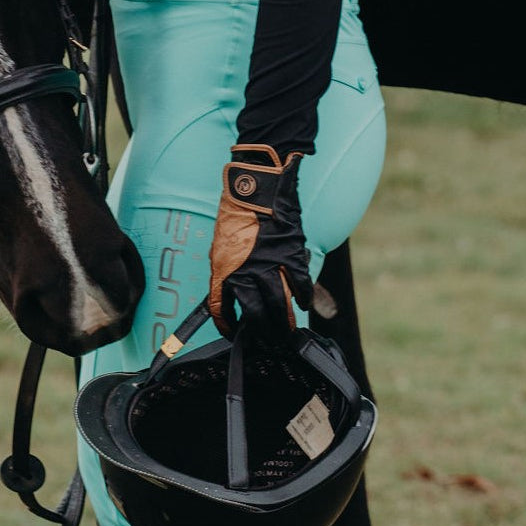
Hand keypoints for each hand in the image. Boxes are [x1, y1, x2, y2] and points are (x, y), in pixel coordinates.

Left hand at [208, 145, 313, 339]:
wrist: (257, 186)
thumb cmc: (238, 214)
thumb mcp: (223, 245)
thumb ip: (229, 270)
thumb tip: (234, 294)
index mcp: (223, 268)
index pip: (222, 308)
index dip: (228, 325)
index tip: (234, 334)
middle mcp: (245, 271)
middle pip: (255, 313)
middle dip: (263, 331)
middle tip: (269, 338)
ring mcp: (269, 264)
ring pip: (279, 305)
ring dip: (284, 321)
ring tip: (287, 330)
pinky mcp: (290, 255)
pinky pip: (300, 285)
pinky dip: (304, 298)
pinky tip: (303, 304)